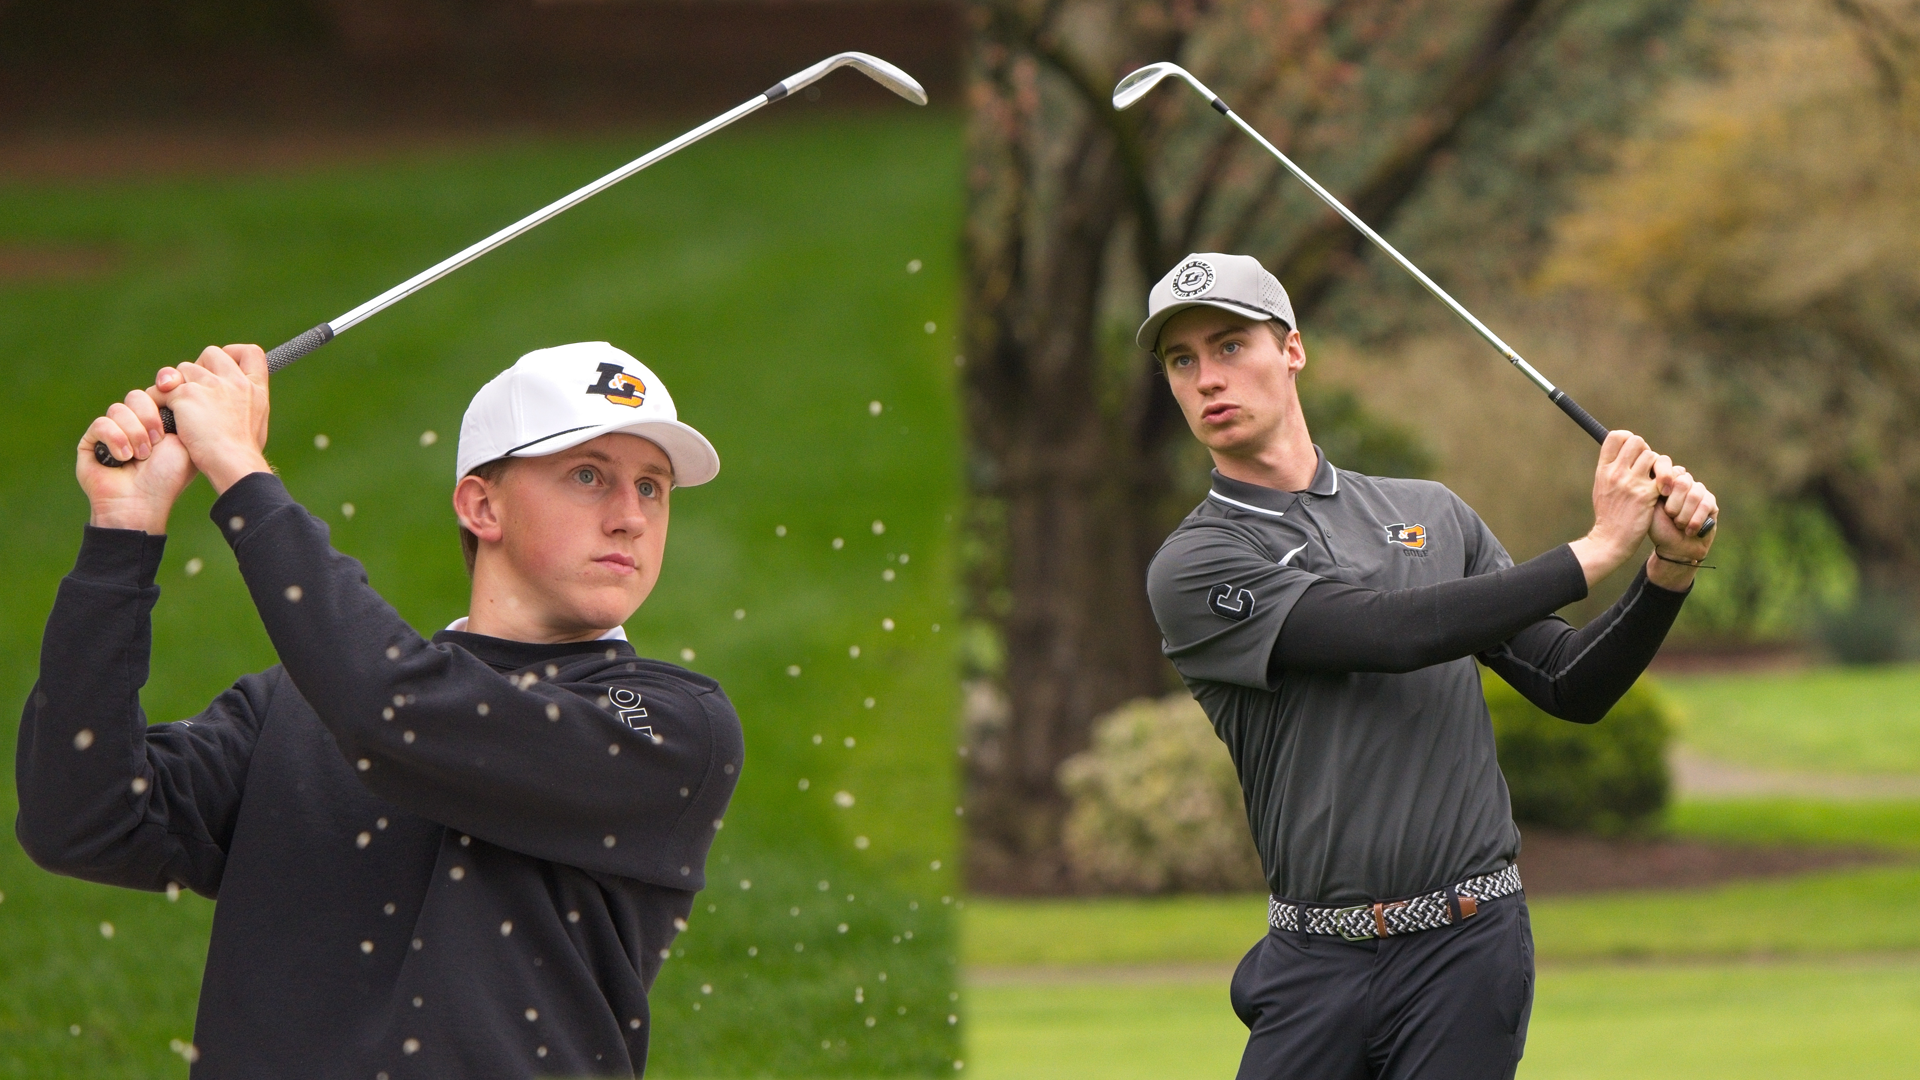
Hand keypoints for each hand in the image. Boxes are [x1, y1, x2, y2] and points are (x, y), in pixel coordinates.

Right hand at [76, 387, 198, 532]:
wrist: (143, 502)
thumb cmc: (167, 477)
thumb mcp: (184, 441)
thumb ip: (179, 412)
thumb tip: (169, 386)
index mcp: (158, 422)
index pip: (155, 392)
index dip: (161, 399)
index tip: (169, 418)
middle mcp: (135, 424)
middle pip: (137, 396)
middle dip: (149, 419)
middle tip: (157, 443)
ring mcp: (112, 431)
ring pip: (119, 408)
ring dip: (134, 434)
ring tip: (140, 456)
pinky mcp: (91, 441)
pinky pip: (101, 424)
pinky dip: (115, 440)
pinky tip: (123, 459)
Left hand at [151, 345, 271, 492]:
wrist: (233, 464)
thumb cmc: (242, 453)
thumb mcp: (256, 423)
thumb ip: (244, 404)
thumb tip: (236, 400)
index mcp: (255, 388)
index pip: (250, 352)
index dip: (233, 354)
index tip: (223, 368)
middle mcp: (235, 381)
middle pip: (211, 354)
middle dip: (198, 369)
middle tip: (193, 393)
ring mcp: (212, 385)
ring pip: (182, 371)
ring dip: (175, 387)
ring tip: (177, 412)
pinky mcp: (187, 395)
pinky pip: (161, 390)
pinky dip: (157, 401)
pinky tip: (161, 417)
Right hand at [1568, 430, 1660, 586]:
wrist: (1610, 539)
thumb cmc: (1608, 514)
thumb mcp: (1601, 487)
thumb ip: (1611, 469)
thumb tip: (1624, 451)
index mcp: (1603, 469)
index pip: (1616, 437)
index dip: (1628, 438)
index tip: (1632, 451)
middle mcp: (1616, 473)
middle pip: (1637, 442)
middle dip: (1645, 450)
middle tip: (1647, 465)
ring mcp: (1632, 483)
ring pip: (1654, 457)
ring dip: (1659, 466)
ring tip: (1656, 479)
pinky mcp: (1648, 494)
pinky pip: (1666, 475)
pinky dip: (1669, 480)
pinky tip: (1664, 490)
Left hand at [1646, 465, 1717, 589]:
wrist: (1673, 548)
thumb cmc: (1658, 527)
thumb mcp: (1648, 506)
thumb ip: (1652, 486)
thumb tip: (1656, 469)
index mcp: (1664, 479)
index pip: (1667, 465)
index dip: (1664, 480)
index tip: (1660, 496)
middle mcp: (1682, 481)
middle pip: (1682, 481)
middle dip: (1674, 503)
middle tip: (1670, 516)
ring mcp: (1698, 490)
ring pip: (1695, 493)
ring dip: (1684, 514)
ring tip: (1678, 525)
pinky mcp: (1711, 502)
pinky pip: (1706, 504)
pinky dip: (1695, 520)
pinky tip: (1689, 530)